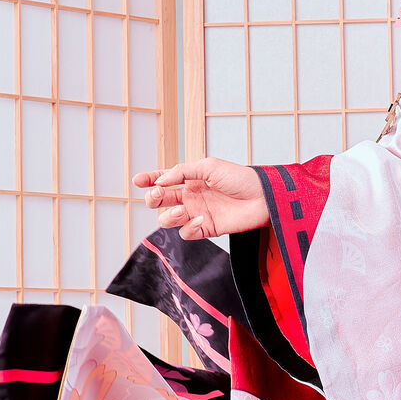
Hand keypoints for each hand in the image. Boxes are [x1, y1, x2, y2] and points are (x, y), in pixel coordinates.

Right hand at [133, 158, 268, 239]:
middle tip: (158, 194)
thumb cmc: (240, 178)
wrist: (262, 197)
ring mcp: (197, 213)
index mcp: (190, 180)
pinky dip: (189, 228)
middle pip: (159, 201)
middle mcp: (190, 197)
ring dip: (168, 216)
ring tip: (180, 210)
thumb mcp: (209, 166)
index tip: (138, 180)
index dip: (148, 180)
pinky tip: (201, 219)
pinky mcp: (207, 229)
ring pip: (168, 220)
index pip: (163, 180)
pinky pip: (187, 233)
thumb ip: (182, 172)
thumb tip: (161, 181)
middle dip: (153, 198)